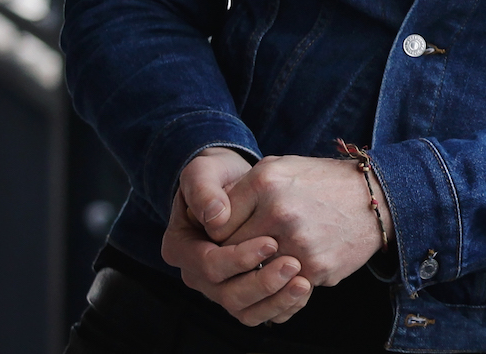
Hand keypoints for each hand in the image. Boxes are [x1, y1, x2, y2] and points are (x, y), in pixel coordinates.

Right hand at [161, 148, 313, 324]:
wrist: (237, 187)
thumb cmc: (217, 176)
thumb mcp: (204, 171)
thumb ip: (203, 189)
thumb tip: (215, 218)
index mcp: (180, 248)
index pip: (208, 264)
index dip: (239, 258)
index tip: (271, 241)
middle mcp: (196, 275)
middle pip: (227, 294)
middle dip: (261, 283)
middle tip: (293, 264)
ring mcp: (219, 288)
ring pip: (245, 310)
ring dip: (275, 300)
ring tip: (304, 281)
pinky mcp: (242, 294)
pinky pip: (260, 312)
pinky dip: (283, 306)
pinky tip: (305, 288)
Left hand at [219, 155, 391, 289]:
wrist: (375, 198)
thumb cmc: (320, 182)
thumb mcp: (279, 168)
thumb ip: (241, 190)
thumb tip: (209, 221)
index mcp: (266, 182)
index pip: (217, 223)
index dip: (218, 232)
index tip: (227, 233)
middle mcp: (280, 213)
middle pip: (232, 252)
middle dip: (235, 254)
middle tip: (246, 250)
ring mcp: (299, 244)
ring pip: (256, 274)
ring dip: (258, 271)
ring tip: (270, 258)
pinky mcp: (316, 270)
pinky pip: (283, 287)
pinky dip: (284, 281)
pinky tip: (293, 264)